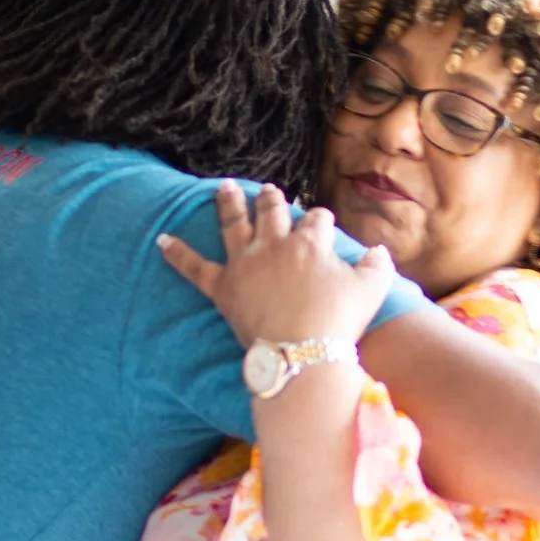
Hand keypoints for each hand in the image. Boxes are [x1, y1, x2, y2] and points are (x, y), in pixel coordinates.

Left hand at [158, 182, 394, 348]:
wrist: (302, 351)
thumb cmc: (339, 321)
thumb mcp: (371, 290)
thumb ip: (376, 265)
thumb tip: (378, 250)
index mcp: (309, 242)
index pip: (316, 220)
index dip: (320, 221)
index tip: (321, 222)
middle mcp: (274, 245)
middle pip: (272, 212)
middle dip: (271, 199)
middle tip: (268, 190)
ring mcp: (245, 264)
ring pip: (233, 224)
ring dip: (229, 204)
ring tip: (224, 188)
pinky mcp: (222, 287)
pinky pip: (194, 267)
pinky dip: (177, 253)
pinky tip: (161, 240)